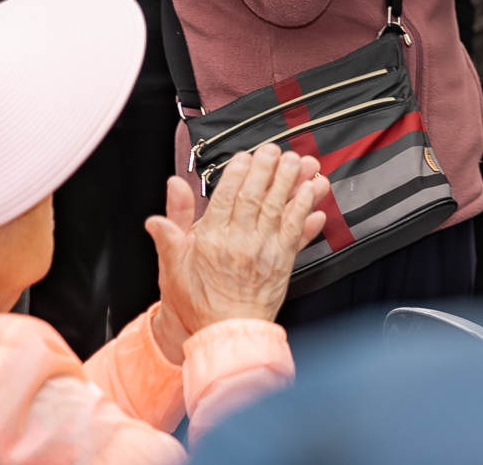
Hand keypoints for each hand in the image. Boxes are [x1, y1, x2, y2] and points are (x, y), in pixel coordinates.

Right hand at [145, 146, 327, 343]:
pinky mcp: (282, 262)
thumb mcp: (172, 266)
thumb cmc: (198, 301)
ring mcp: (263, 252)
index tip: (245, 156)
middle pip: (255, 198)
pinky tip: (312, 192)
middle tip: (274, 150)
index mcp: (210, 240)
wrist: (224, 332)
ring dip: (290, 182)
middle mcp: (238, 243)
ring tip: (298, 161)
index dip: (237, 174)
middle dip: (266, 170)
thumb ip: (171, 228)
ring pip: (278, 209)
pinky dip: (305, 209)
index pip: (225, 198)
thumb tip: (170, 193)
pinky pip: (295, 230)